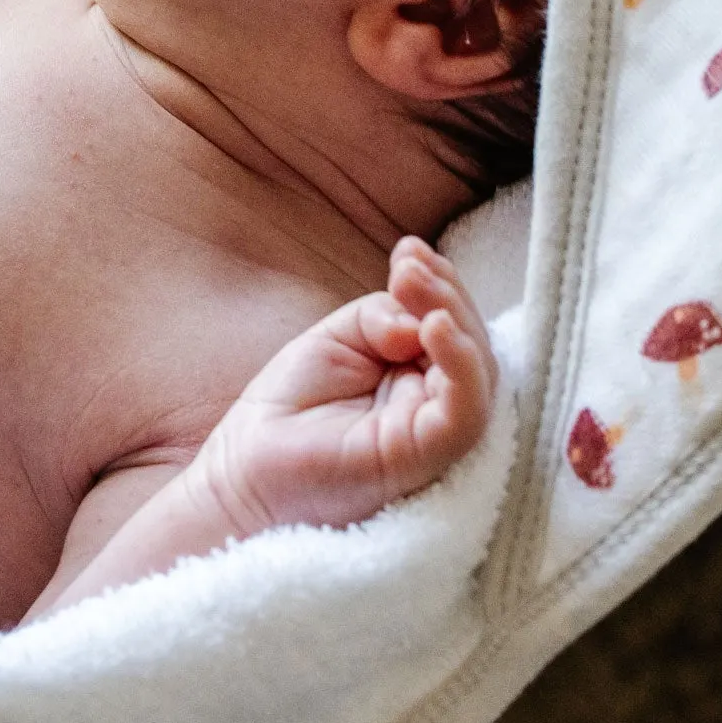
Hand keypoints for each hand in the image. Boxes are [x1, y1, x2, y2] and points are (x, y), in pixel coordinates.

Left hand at [193, 237, 495, 537]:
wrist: (242, 473)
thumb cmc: (287, 411)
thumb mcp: (335, 339)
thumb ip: (381, 318)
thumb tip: (422, 321)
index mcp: (415, 377)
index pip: (451, 326)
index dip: (441, 284)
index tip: (410, 250)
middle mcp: (434, 406)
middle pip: (471, 345)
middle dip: (448, 295)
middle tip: (409, 266)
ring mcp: (434, 436)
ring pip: (479, 376)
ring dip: (455, 319)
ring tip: (415, 283)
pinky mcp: (426, 460)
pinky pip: (464, 416)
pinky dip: (459, 368)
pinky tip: (433, 328)